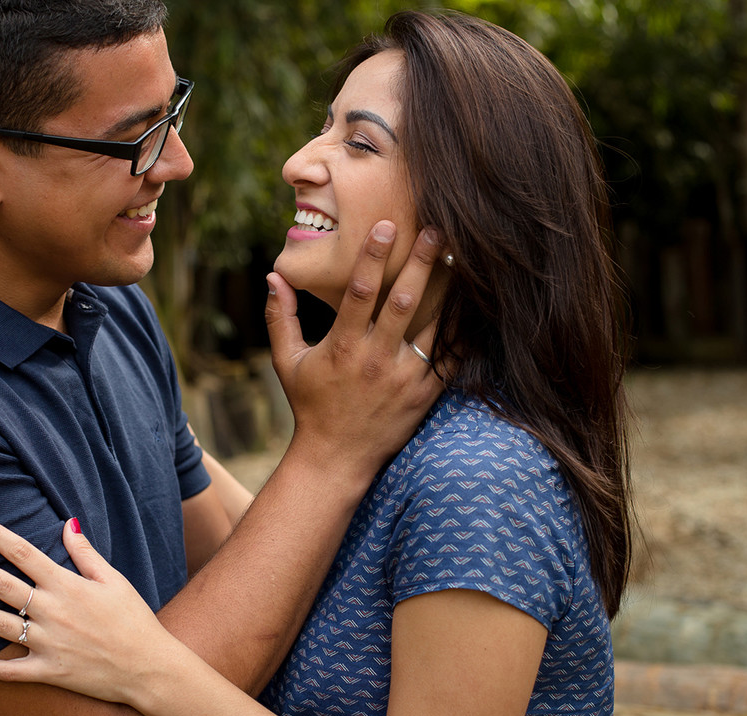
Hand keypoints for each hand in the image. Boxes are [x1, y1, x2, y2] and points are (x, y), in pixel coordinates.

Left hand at [0, 514, 177, 705]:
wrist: (149, 668)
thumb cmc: (133, 619)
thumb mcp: (113, 580)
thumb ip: (85, 553)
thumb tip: (67, 522)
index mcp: (67, 585)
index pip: (23, 553)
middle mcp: (52, 612)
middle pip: (2, 585)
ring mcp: (48, 644)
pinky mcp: (48, 672)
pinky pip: (10, 672)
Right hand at [265, 222, 446, 478]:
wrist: (336, 458)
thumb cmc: (311, 405)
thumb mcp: (286, 362)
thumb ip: (280, 317)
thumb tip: (272, 275)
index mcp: (343, 347)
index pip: (360, 292)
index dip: (372, 256)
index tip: (385, 225)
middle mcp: (376, 359)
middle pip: (405, 302)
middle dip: (422, 262)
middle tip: (437, 229)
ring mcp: (404, 378)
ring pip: (434, 326)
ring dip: (449, 291)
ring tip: (462, 258)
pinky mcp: (424, 394)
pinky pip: (450, 357)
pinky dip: (462, 331)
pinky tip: (474, 304)